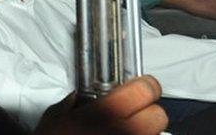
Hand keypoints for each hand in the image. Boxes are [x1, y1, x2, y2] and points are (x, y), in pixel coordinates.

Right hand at [35, 75, 167, 134]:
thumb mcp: (57, 116)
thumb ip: (76, 101)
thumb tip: (85, 96)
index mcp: (108, 113)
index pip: (147, 89)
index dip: (143, 85)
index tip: (137, 86)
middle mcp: (126, 133)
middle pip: (159, 115)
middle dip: (147, 111)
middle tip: (130, 111)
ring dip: (141, 131)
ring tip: (119, 130)